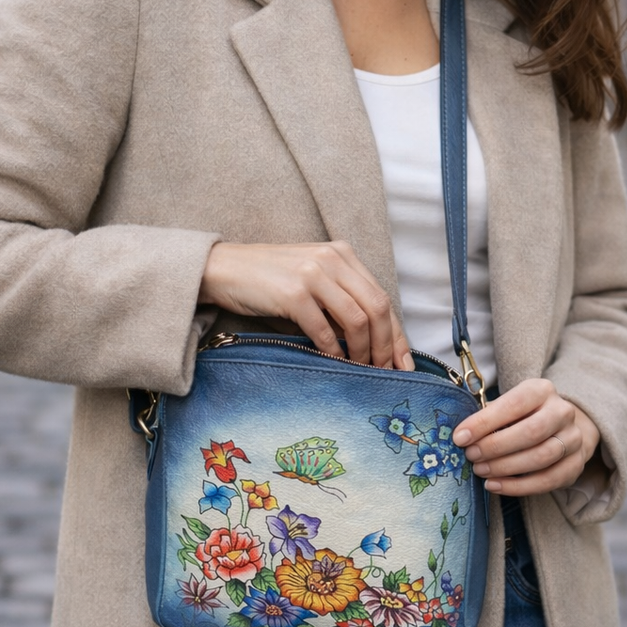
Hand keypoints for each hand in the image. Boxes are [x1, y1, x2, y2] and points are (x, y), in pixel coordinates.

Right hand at [199, 241, 413, 369]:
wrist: (221, 268)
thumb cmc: (266, 281)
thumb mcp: (311, 282)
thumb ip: (339, 303)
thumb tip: (371, 345)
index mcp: (342, 254)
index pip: (382, 296)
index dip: (397, 333)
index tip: (404, 362)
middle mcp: (332, 259)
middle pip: (377, 307)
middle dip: (387, 346)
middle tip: (387, 372)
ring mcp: (313, 274)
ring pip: (357, 320)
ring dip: (364, 352)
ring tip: (363, 371)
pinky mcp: (293, 293)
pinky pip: (324, 330)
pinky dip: (334, 352)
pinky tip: (335, 364)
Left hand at [451, 379, 599, 495]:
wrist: (561, 428)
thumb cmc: (523, 416)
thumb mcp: (508, 406)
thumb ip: (490, 417)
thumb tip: (461, 436)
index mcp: (542, 390)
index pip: (513, 405)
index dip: (485, 423)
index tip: (460, 438)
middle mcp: (562, 412)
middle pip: (530, 432)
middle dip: (495, 447)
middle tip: (471, 456)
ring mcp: (573, 439)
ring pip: (540, 457)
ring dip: (505, 467)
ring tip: (480, 471)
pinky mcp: (575, 465)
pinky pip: (547, 480)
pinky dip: (517, 486)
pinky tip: (495, 485)